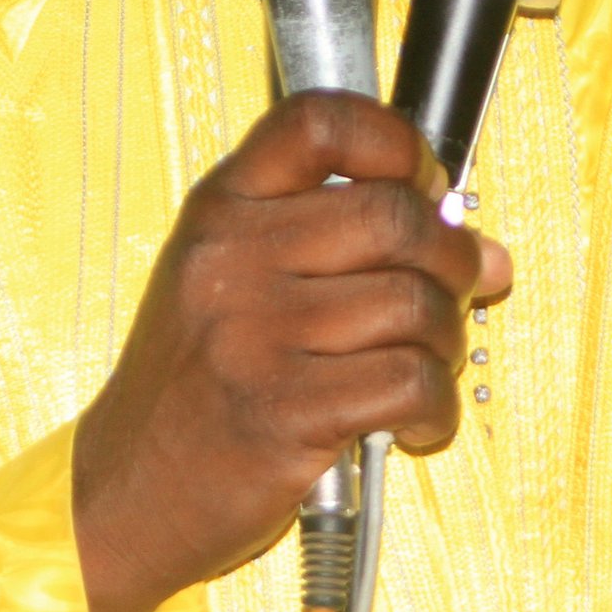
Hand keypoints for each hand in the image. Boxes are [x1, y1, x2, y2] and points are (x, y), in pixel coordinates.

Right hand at [70, 93, 512, 611]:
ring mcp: (254, 334)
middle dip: (453, 258)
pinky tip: (412, 422)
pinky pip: (410, 383)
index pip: (319, 121)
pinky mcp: (282, 412)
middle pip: (394, 215)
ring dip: (447, 340)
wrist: (126, 489)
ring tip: (424, 367)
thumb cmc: (195, 385)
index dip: (396, 143)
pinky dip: (436, 407)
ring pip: (414, 303)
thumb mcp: (232, 281)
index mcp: (221, 208)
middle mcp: (232, 257)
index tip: (425, 190)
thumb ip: (340, 246)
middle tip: (457, 291)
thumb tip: (486, 250)